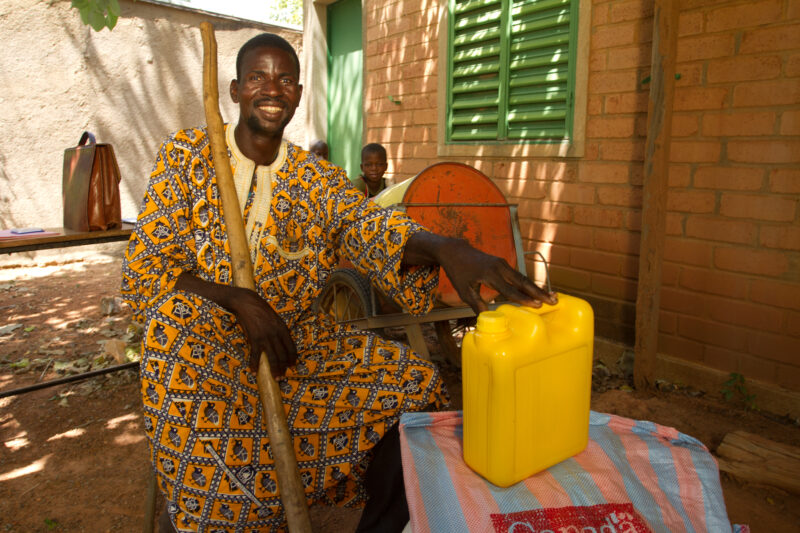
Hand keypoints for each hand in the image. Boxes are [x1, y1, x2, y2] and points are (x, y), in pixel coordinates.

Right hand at [224, 286, 297, 375]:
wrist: (246, 302)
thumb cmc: (260, 309)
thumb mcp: (275, 318)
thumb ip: (279, 330)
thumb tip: (282, 343)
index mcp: (283, 328)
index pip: (291, 347)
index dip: (292, 359)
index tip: (292, 366)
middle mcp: (276, 334)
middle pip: (283, 355)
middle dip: (284, 368)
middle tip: (283, 377)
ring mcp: (265, 337)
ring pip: (273, 358)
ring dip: (274, 369)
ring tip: (275, 377)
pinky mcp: (254, 338)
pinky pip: (256, 355)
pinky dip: (254, 364)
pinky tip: (254, 371)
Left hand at [435, 238, 556, 313]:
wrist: (456, 251)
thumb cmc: (458, 272)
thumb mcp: (463, 290)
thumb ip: (476, 303)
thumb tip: (486, 318)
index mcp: (489, 274)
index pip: (509, 289)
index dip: (523, 299)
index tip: (537, 306)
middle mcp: (499, 267)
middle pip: (522, 281)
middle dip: (538, 292)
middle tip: (553, 301)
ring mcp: (502, 264)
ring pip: (523, 278)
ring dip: (536, 288)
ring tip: (551, 297)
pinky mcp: (503, 264)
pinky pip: (518, 275)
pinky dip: (528, 284)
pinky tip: (537, 292)